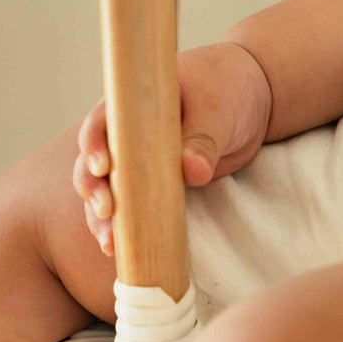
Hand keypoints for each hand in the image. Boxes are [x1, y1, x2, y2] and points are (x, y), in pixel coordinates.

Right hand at [72, 41, 271, 255]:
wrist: (250, 100)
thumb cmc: (227, 89)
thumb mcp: (218, 109)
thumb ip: (203, 139)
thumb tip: (192, 171)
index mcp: (131, 105)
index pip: (100, 123)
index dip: (93, 145)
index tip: (102, 166)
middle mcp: (124, 136)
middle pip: (92, 163)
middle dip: (92, 189)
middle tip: (104, 212)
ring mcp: (136, 164)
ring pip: (106, 191)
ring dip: (101, 218)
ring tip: (109, 244)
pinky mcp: (152, 188)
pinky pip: (131, 209)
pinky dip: (123, 229)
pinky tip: (119, 252)